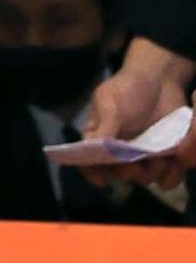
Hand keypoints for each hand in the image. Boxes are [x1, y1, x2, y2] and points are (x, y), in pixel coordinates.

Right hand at [78, 39, 195, 186]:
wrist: (160, 81)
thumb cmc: (127, 88)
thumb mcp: (109, 101)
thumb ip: (105, 124)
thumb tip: (94, 148)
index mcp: (100, 138)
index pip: (89, 160)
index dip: (91, 173)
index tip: (101, 182)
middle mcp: (120, 151)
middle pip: (120, 173)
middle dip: (128, 172)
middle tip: (136, 162)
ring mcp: (144, 155)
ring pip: (145, 178)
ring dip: (152, 173)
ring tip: (160, 158)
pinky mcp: (166, 157)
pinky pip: (168, 177)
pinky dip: (171, 176)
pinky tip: (172, 164)